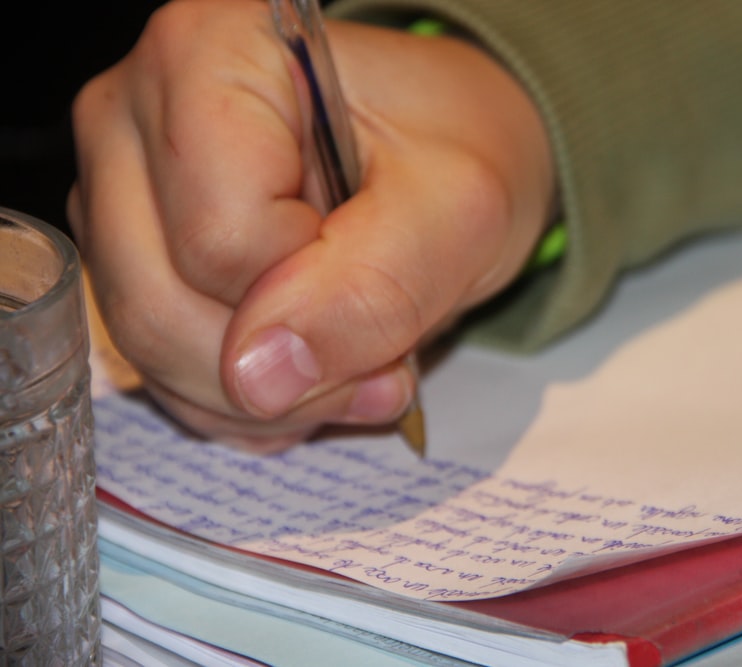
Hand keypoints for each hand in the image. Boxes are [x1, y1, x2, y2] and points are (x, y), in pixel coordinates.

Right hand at [69, 0, 554, 450]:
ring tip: (357, 361)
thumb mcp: (458, 212)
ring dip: (272, 396)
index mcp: (210, 58)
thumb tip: (259, 376)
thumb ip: (372, 288)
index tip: (380, 264)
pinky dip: (249, 400)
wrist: (443, 164)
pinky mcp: (133, 257)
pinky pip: (161, 370)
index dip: (313, 291)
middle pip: (160, 303)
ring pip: (150, 349)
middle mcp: (137, 117)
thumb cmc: (453, 154)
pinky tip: (313, 366)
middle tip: (382, 357)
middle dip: (288, 370)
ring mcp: (121, 193)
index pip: (220, 239)